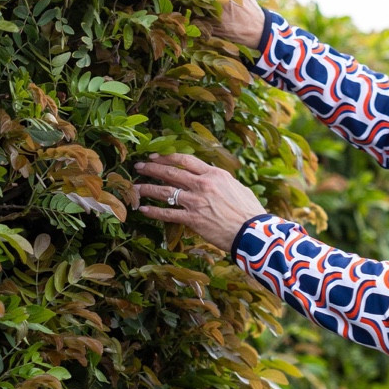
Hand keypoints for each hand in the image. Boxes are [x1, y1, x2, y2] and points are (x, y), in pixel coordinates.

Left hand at [133, 153, 266, 251]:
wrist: (252, 232)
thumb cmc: (249, 211)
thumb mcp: (236, 187)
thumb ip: (220, 181)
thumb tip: (211, 177)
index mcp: (214, 174)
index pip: (185, 160)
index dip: (167, 157)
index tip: (155, 157)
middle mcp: (203, 184)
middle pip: (171, 172)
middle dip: (151, 168)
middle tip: (138, 167)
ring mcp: (196, 202)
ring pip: (165, 191)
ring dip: (147, 188)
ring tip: (135, 188)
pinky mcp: (193, 219)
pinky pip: (168, 213)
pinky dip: (153, 211)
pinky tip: (143, 209)